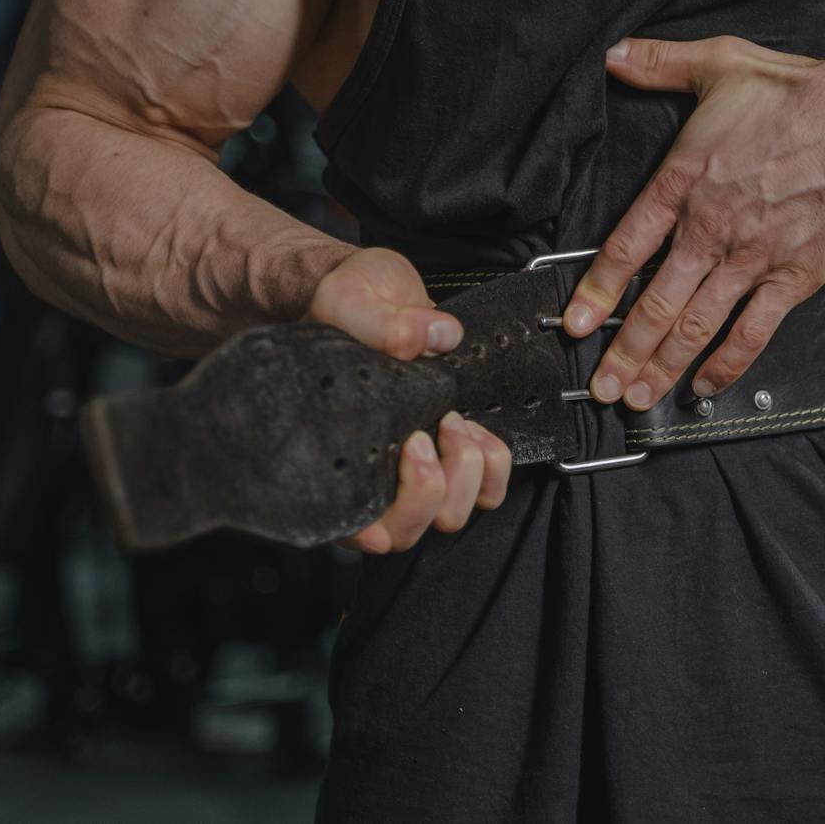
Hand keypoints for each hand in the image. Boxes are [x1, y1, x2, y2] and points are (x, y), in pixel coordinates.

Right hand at [308, 248, 511, 553]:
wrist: (383, 292)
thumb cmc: (351, 303)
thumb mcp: (351, 297)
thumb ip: (380, 322)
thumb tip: (430, 338)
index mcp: (330, 454)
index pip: (341, 525)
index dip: (365, 529)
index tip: (389, 474)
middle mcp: (372, 475)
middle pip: (403, 533)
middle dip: (426, 489)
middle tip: (424, 432)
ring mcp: (417, 471)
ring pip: (449, 516)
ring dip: (463, 473)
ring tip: (452, 419)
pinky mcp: (457, 455)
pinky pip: (489, 490)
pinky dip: (494, 464)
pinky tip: (476, 427)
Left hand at [563, 35, 824, 409]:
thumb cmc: (799, 95)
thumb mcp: (720, 63)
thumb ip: (661, 64)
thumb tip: (617, 55)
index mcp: (683, 183)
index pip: (624, 248)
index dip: (597, 291)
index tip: (577, 323)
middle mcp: (709, 230)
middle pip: (655, 304)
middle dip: (624, 352)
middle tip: (604, 385)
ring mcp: (750, 261)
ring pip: (694, 326)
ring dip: (662, 366)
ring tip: (639, 397)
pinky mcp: (791, 279)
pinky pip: (751, 333)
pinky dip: (725, 365)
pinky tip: (705, 385)